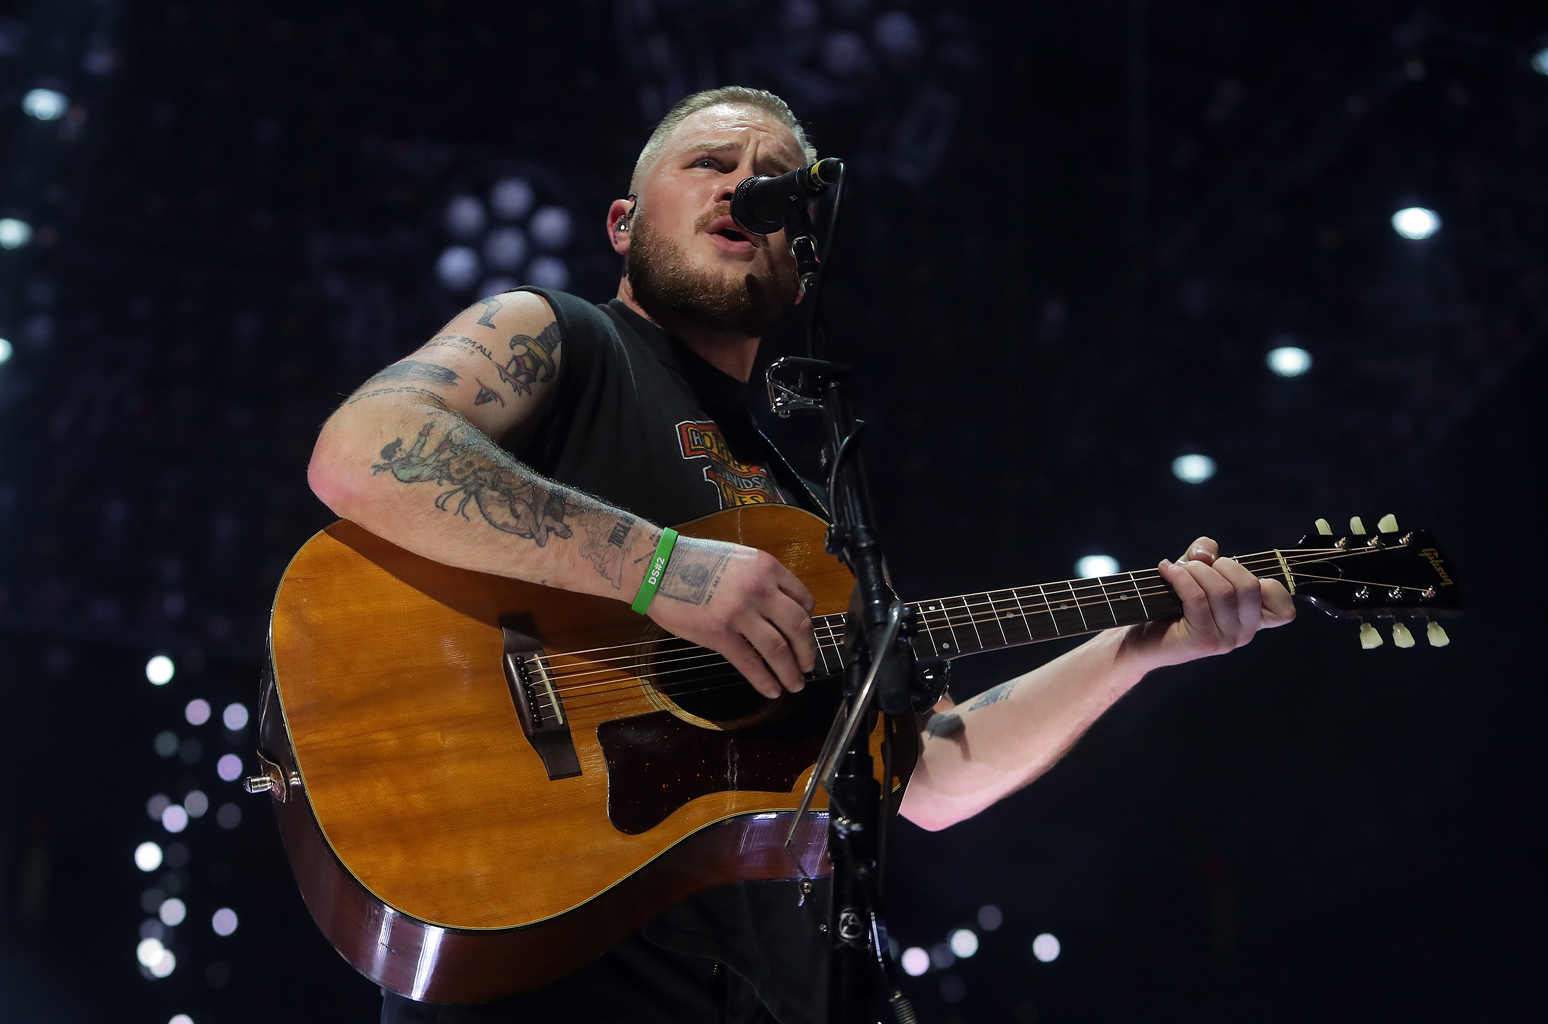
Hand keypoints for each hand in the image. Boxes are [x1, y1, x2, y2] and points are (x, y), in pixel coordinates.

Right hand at [644, 535, 817, 698]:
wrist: (659, 568)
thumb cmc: (694, 561)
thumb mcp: (739, 560)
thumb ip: (762, 580)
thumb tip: (778, 609)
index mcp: (766, 567)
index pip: (804, 600)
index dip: (809, 622)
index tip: (805, 635)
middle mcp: (759, 589)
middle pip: (798, 627)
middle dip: (807, 652)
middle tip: (808, 665)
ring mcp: (739, 612)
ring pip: (779, 649)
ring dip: (791, 671)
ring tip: (794, 683)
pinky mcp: (720, 633)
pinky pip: (750, 662)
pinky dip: (764, 680)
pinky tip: (771, 690)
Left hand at [1119, 536, 1295, 670]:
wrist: (1138, 638)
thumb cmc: (1170, 603)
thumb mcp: (1194, 571)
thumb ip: (1207, 555)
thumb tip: (1207, 552)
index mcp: (1252, 619)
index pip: (1284, 610)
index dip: (1269, 585)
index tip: (1235, 574)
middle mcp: (1244, 633)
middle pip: (1250, 587)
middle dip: (1221, 565)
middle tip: (1196, 566)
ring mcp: (1225, 641)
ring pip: (1223, 591)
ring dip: (1196, 570)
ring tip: (1177, 569)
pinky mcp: (1202, 641)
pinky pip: (1197, 598)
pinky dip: (1180, 577)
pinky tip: (1166, 571)